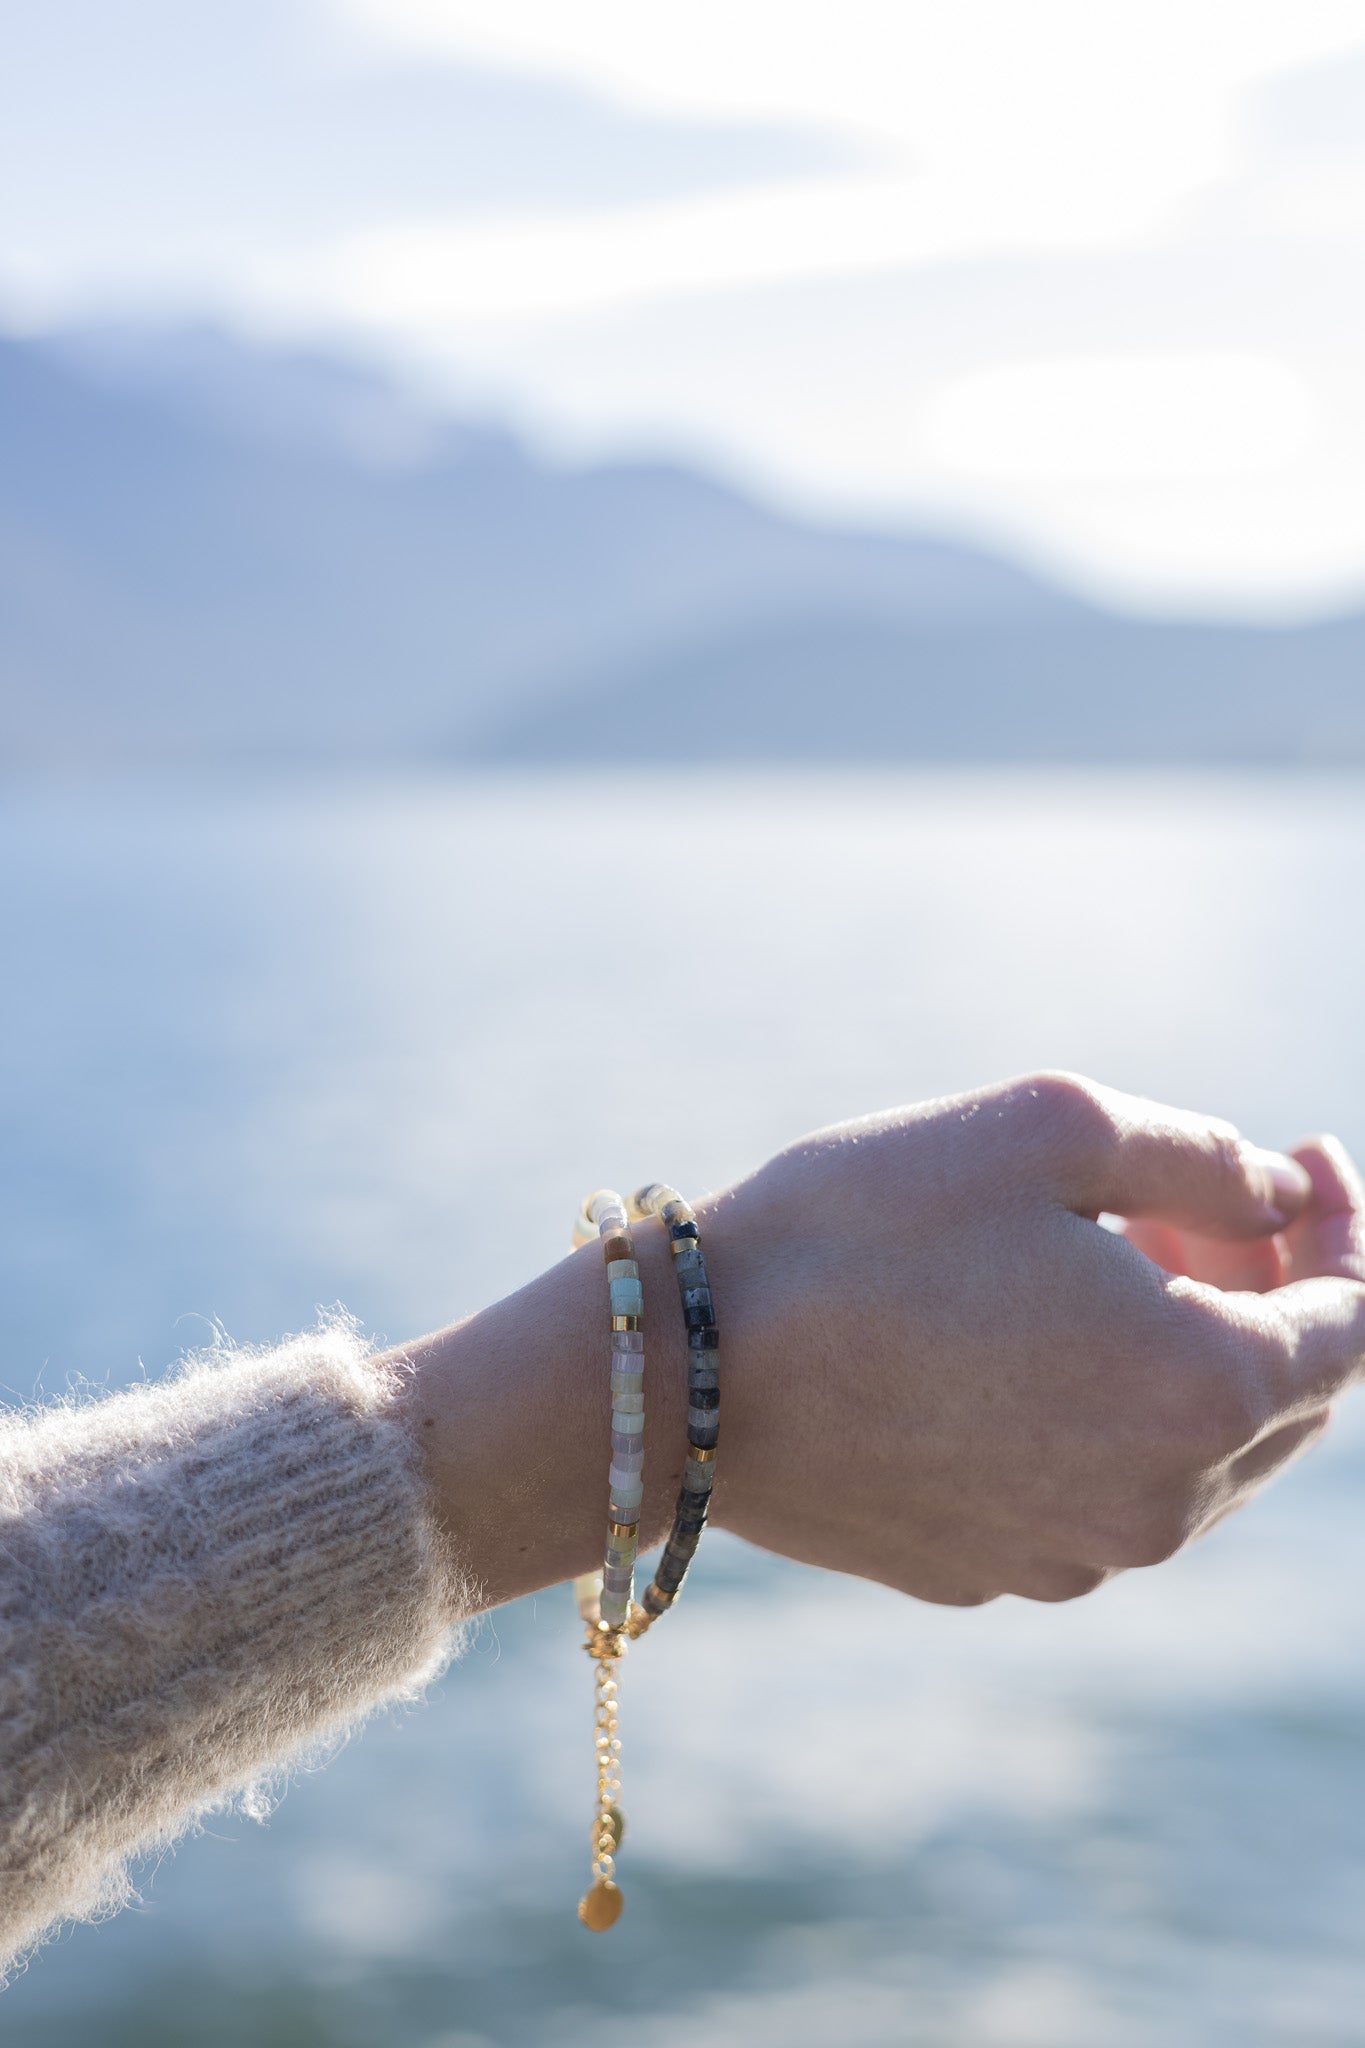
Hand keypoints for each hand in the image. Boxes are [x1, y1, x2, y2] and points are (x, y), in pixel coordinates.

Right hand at [702, 1073, 1364, 1604]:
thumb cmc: (865, 1229)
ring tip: (1117, 1258)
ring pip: (1197, 1454)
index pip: (1355, 1323)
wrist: (683, 1370)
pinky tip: (1034, 1342)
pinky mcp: (994, 1571)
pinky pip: (1100, 1490)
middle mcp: (1162, 1503)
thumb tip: (1284, 1198)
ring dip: (1192, 1352)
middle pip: (1289, 1399)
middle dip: (1275, 1287)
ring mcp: (1076, 1554)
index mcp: (1201, 1389)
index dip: (1351, 1230)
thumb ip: (1208, 1159)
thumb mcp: (1053, 1126)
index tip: (1309, 1156)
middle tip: (1211, 1202)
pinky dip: (1110, 1414)